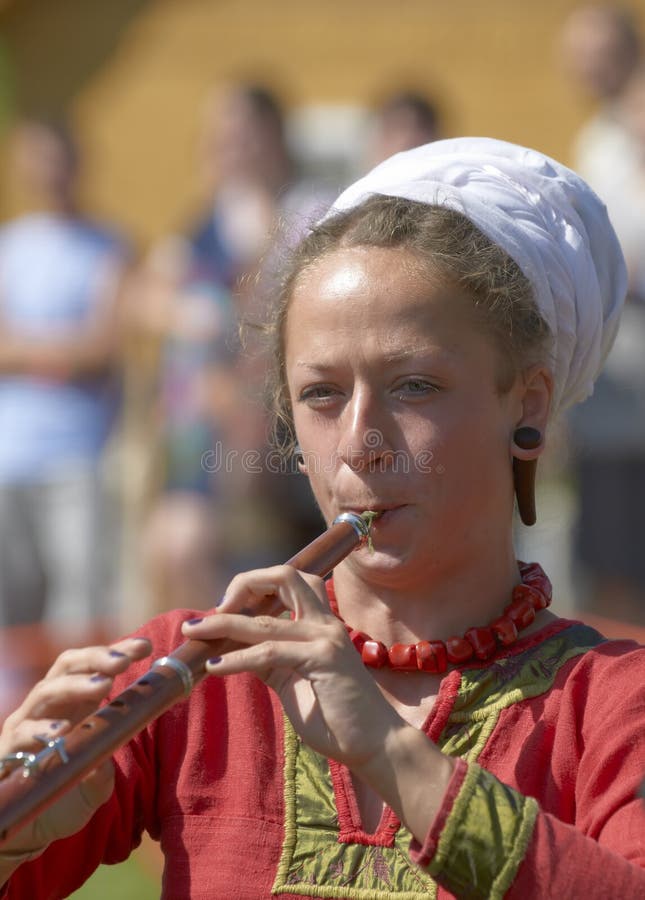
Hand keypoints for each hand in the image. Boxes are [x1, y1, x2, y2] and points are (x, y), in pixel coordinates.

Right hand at [0, 637, 150, 861]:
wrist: (28, 830)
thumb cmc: (65, 795)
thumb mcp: (97, 779)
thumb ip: (109, 760)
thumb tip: (125, 741)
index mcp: (73, 703)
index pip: (92, 665)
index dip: (117, 651)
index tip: (145, 646)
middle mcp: (47, 707)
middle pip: (68, 667)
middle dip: (97, 659)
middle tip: (123, 662)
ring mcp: (24, 726)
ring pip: (46, 691)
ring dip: (75, 686)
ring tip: (104, 686)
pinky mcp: (7, 752)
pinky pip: (21, 734)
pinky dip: (41, 730)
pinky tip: (61, 732)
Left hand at [181, 565, 405, 769]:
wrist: (374, 744)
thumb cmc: (336, 715)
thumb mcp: (295, 680)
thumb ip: (271, 660)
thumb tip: (236, 650)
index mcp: (322, 622)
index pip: (289, 580)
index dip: (255, 585)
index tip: (227, 608)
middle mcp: (325, 623)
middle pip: (284, 576)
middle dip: (243, 584)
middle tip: (215, 608)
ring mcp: (325, 639)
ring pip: (265, 620)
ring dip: (222, 624)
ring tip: (193, 632)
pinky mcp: (321, 661)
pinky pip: (268, 653)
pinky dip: (235, 658)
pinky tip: (214, 667)